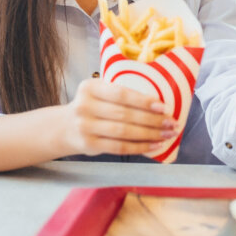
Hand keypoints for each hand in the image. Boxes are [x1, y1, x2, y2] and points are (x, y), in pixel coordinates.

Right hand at [62, 79, 178, 155]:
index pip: (121, 94)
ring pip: (124, 132)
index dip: (144, 101)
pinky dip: (140, 147)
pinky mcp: (89, 145)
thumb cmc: (92, 107)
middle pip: (125, 114)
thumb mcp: (99, 93)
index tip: (164, 107)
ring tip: (167, 134)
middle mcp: (85, 106)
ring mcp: (85, 127)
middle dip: (152, 120)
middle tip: (172, 123)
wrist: (64, 127)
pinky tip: (154, 146)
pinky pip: (119, 148)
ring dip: (150, 134)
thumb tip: (160, 104)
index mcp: (90, 87)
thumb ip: (121, 95)